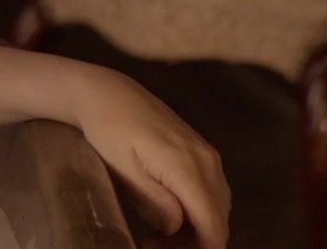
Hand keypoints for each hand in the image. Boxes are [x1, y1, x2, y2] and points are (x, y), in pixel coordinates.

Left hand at [71, 67, 229, 248]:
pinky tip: (171, 215)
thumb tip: (177, 228)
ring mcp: (207, 154)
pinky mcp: (201, 151)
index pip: (212, 221)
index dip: (204, 248)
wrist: (108, 93)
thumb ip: (153, 199)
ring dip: (197, 227)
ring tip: (158, 237)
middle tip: (154, 246)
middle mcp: (206, 160)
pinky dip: (198, 208)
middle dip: (197, 241)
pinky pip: (211, 189)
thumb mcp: (122, 168)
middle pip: (219, 217)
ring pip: (218, 205)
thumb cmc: (107, 129)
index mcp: (187, 166)